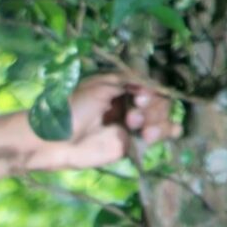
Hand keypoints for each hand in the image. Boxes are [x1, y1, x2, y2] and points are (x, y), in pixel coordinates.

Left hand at [20, 72, 181, 174]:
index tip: (140, 98)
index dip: (152, 91)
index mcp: (121, 86)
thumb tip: (151, 84)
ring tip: (143, 132)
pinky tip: (172, 131)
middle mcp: (128, 103)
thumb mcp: (100, 87)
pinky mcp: (127, 145)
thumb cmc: (72, 108)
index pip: (150, 84)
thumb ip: (128, 81)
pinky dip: (167, 132)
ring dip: (158, 123)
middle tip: (132, 118)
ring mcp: (129, 125)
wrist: (54, 140)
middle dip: (153, 110)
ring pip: (160, 119)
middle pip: (159, 101)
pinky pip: (153, 138)